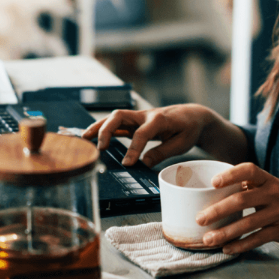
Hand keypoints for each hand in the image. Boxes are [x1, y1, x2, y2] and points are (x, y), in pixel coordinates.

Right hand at [82, 104, 214, 166]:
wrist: (193, 115)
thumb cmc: (189, 128)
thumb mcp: (182, 143)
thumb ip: (162, 152)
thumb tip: (144, 162)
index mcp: (160, 119)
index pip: (141, 133)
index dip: (133, 149)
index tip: (127, 164)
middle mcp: (146, 115)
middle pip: (120, 116)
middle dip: (107, 130)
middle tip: (100, 148)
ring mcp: (140, 117)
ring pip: (115, 117)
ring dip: (99, 126)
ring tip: (85, 138)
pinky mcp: (136, 121)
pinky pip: (117, 123)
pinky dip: (104, 128)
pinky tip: (92, 137)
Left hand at [194, 163, 278, 253]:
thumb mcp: (269, 185)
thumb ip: (247, 184)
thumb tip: (211, 188)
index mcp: (268, 179)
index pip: (249, 171)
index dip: (231, 175)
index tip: (213, 182)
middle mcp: (274, 194)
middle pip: (243, 200)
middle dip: (219, 210)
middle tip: (200, 219)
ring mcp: (278, 213)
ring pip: (249, 223)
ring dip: (226, 232)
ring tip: (207, 239)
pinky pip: (258, 239)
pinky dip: (241, 245)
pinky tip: (226, 249)